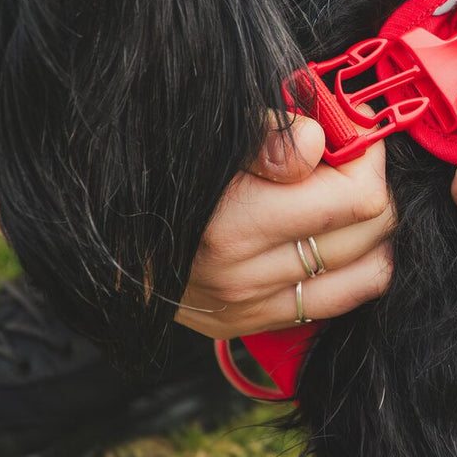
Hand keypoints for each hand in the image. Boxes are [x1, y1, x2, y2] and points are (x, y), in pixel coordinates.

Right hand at [0, 113, 394, 339]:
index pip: (357, 197)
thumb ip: (264, 133)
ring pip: (363, 274)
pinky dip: (351, 270)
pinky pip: (332, 303)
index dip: (367, 154)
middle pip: (369, 234)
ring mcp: (246, 308)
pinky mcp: (243, 326)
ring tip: (347, 198)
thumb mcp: (203, 130)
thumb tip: (317, 142)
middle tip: (351, 160)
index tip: (351, 129)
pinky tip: (338, 240)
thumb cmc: (154, 162)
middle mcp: (243, 276)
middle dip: (372, 190)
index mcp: (234, 222)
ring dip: (369, 233)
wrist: (84, 227)